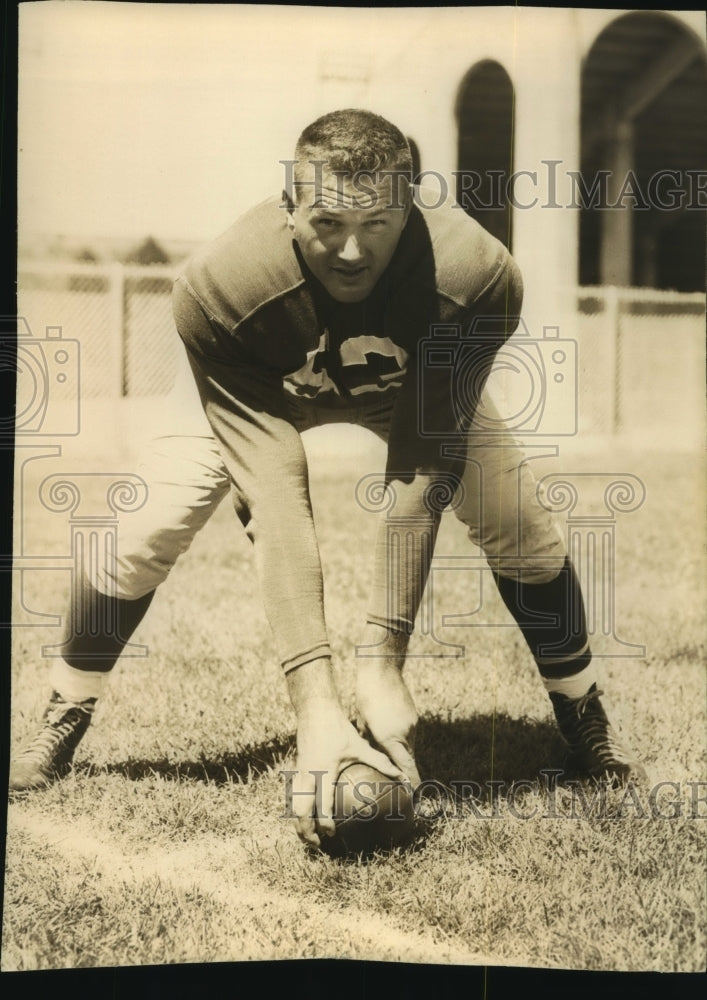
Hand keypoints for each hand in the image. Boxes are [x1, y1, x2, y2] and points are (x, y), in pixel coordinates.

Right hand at [293, 705, 407, 848]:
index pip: (322, 803)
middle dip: (305, 831)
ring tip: (308, 838)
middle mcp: (308, 775)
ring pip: (294, 806)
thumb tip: (401, 776)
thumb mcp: (360, 746)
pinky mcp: (296, 770)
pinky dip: (297, 810)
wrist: (315, 712)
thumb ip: (380, 761)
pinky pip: (294, 796)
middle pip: (301, 811)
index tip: (332, 834)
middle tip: (317, 845)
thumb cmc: (338, 729)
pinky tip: (305, 818)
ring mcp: (299, 773)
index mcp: (324, 771)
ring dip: (298, 824)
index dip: (325, 822)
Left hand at [355, 656, 420, 790]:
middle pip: (409, 759)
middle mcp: (405, 733)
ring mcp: (412, 723)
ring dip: (402, 754)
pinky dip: (402, 739)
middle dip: (408, 773)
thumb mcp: (362, 722)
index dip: (412, 783)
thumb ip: (369, 740)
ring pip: (409, 745)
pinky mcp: (414, 715)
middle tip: (405, 787)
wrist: (382, 670)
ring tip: (393, 760)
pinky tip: (391, 733)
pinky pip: (409, 733)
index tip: (415, 796)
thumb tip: (369, 753)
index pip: (406, 767)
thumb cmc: (367, 696)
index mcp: (391, 737)